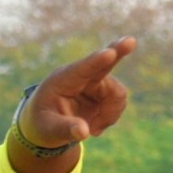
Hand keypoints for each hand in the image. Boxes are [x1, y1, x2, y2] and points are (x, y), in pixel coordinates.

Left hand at [20, 36, 137, 149]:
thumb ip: (65, 129)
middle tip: (131, 41)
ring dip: (110, 114)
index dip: (97, 61)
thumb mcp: (48, 130)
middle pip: (104, 62)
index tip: (109, 53)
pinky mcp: (104, 93)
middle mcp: (81, 77)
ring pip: (117, 93)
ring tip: (93, 131)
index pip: (82, 69)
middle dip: (118, 51)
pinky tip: (95, 129)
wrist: (47, 124)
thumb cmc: (42, 124)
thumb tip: (84, 132)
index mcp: (62, 80)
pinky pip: (119, 102)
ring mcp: (95, 83)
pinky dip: (111, 118)